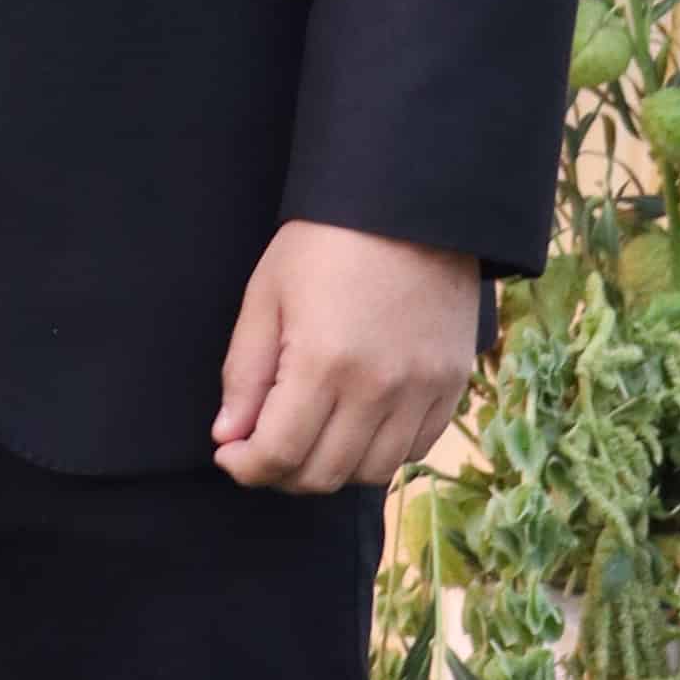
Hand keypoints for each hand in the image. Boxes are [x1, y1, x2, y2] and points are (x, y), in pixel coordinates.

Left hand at [212, 223, 479, 493]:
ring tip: (310, 436)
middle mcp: (378, 387)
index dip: (247, 467)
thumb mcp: (266, 296)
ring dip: (331, 468)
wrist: (409, 205)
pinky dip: (379, 452)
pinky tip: (356, 424)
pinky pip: (414, 450)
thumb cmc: (325, 243)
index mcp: (323, 362)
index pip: (280, 454)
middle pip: (324, 474)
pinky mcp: (451, 384)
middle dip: (281, 473)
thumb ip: (244, 373)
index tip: (231, 454)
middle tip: (263, 448)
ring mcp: (422, 390)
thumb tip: (229, 437)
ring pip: (371, 472)